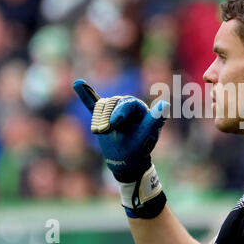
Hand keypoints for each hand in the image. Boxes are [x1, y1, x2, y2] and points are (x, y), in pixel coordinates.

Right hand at [73, 79, 169, 217]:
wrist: (126, 160)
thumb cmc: (139, 148)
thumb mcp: (145, 136)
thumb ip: (153, 120)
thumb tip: (166, 104)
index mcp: (140, 109)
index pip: (129, 103)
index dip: (121, 112)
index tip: (114, 124)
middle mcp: (128, 105)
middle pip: (114, 103)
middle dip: (108, 117)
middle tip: (104, 131)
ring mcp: (115, 109)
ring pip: (103, 105)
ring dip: (99, 118)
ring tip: (100, 131)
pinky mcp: (103, 115)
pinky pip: (94, 103)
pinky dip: (86, 95)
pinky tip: (78, 84)